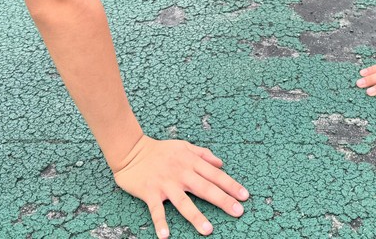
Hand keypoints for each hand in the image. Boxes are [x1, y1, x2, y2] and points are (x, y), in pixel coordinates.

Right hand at [113, 135, 248, 237]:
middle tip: (238, 212)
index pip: (215, 174)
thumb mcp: (184, 146)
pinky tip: (166, 235)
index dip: (231, 185)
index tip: (244, 195)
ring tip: (208, 229)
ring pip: (183, 202)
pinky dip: (160, 222)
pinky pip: (156, 210)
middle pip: (205, 188)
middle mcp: (181, 173)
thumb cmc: (160, 150)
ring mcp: (165, 184)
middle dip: (223, 200)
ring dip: (195, 216)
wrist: (131, 150)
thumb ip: (203, 154)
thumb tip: (221, 164)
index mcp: (190, 161)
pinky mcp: (150, 192)